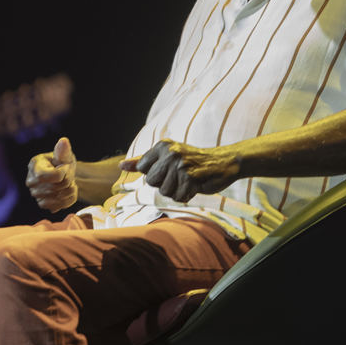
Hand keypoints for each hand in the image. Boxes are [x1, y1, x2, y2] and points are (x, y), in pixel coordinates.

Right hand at [26, 137, 77, 211]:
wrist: (64, 175)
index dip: (61, 173)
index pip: (45, 176)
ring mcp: (36, 195)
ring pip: (60, 197)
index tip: (66, 167)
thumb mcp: (64, 155)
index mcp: (33, 166)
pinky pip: (62, 205)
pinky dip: (70, 198)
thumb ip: (63, 150)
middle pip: (56, 187)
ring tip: (69, 182)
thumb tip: (63, 141)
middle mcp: (31, 182)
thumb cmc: (62, 162)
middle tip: (69, 174)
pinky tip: (68, 191)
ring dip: (70, 189)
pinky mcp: (44, 205)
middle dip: (69, 180)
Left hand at [119, 139, 240, 203]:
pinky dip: (186, 196)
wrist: (224, 162)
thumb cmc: (193, 161)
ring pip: (164, 192)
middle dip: (164, 184)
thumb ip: (142, 161)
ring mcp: (180, 165)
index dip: (155, 175)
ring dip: (176, 191)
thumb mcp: (167, 156)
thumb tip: (121, 165)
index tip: (169, 169)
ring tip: (187, 181)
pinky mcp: (191, 178)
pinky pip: (178, 198)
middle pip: (151, 182)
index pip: (143, 170)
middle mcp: (170, 153)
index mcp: (162, 146)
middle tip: (179, 176)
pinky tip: (194, 186)